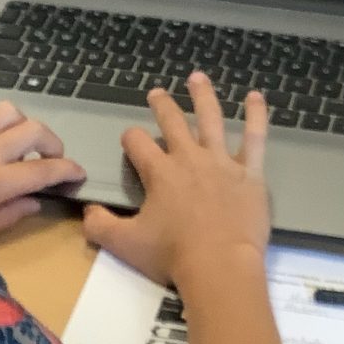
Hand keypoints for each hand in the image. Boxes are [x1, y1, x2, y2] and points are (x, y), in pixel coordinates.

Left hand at [0, 101, 84, 252]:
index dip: (68, 171)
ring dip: (26, 125)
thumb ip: (8, 215)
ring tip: (24, 146)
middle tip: (53, 161)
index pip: (44, 170)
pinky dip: (1, 121)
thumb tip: (35, 200)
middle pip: (34, 131)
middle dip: (53, 144)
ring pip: (11, 112)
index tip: (78, 175)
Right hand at [82, 72, 269, 285]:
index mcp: (159, 173)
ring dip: (203, 96)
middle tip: (157, 93)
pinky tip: (256, 97)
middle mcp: (189, 158)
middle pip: (172, 122)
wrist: (220, 266)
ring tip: (197, 78)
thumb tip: (87, 211)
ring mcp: (222, 162)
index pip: (137, 143)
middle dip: (162, 105)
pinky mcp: (250, 173)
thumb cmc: (172, 255)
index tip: (130, 142)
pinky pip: (255, 137)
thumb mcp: (124, 244)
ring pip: (211, 119)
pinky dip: (256, 115)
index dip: (130, 139)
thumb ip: (100, 226)